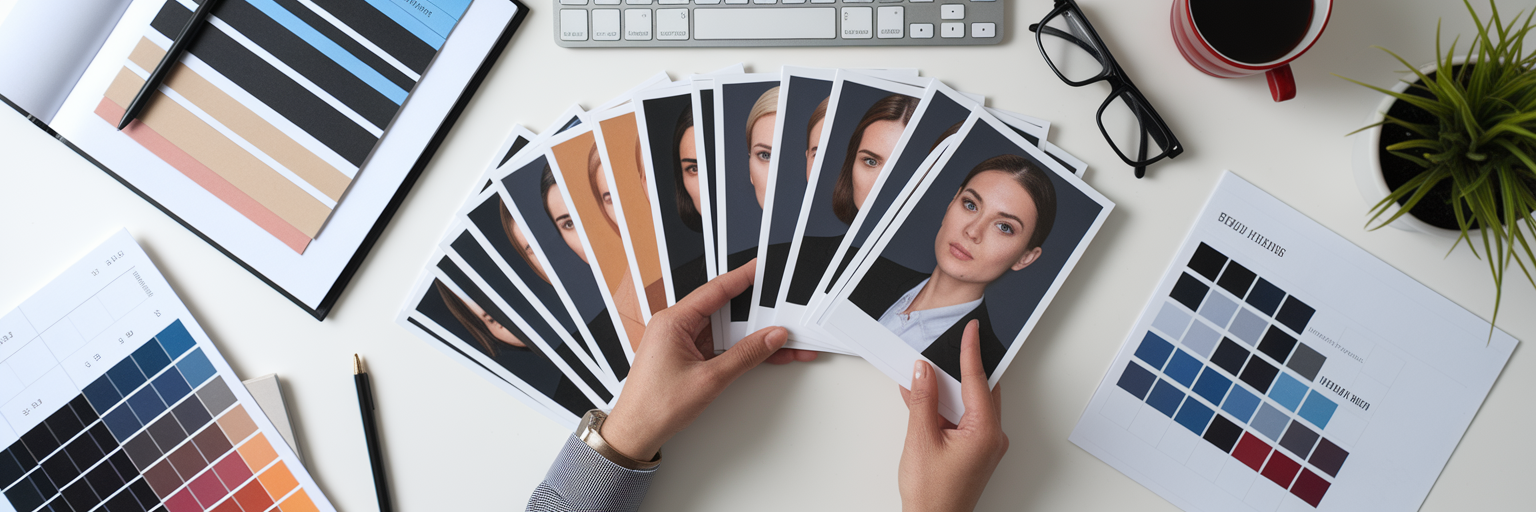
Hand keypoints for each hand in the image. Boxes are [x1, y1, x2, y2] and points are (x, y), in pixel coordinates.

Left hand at [602, 260, 813, 460]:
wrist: (635, 433)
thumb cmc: (656, 406)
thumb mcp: (709, 379)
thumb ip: (744, 356)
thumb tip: (771, 337)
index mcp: (673, 321)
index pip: (715, 290)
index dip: (743, 277)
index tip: (763, 268)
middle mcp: (675, 327)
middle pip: (724, 310)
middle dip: (756, 312)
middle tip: (783, 307)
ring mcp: (682, 342)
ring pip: (726, 331)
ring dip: (753, 336)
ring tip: (782, 337)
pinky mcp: (688, 358)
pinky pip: (720, 347)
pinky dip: (742, 351)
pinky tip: (766, 354)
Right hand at [898, 319, 1008, 511]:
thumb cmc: (933, 495)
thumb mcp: (921, 440)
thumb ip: (922, 400)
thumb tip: (923, 372)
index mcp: (985, 432)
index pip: (978, 380)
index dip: (972, 351)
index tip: (972, 330)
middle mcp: (992, 437)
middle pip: (979, 389)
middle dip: (960, 368)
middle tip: (943, 348)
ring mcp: (984, 445)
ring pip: (970, 403)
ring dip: (948, 390)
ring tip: (924, 376)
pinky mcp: (974, 451)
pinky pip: (963, 418)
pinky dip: (945, 408)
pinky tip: (924, 400)